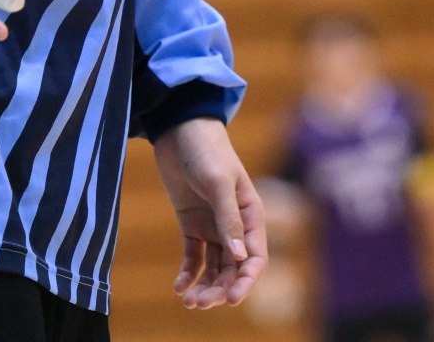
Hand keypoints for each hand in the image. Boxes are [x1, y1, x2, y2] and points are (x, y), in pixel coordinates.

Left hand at [152, 117, 265, 308]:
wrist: (179, 129)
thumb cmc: (206, 150)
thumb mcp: (218, 182)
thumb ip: (228, 218)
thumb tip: (240, 256)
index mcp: (251, 214)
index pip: (255, 256)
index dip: (246, 281)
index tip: (231, 300)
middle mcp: (235, 224)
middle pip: (233, 268)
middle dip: (220, 289)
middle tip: (200, 304)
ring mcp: (213, 225)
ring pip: (214, 267)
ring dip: (205, 286)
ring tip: (189, 301)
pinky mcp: (191, 224)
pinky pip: (193, 256)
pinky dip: (187, 274)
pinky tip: (178, 287)